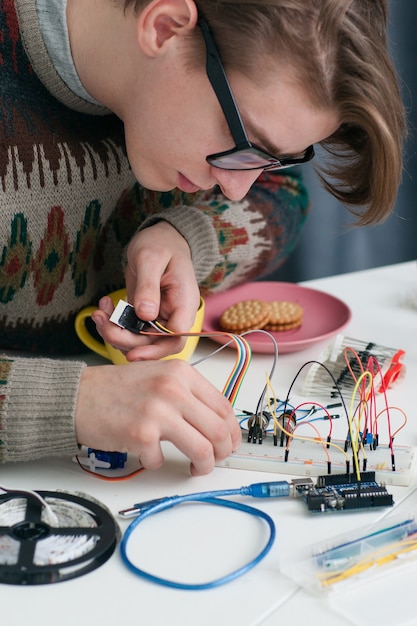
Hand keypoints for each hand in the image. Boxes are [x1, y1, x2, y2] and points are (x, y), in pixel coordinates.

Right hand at [75, 360, 240, 475]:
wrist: (78, 395)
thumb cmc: (116, 389)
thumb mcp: (159, 377)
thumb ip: (188, 395)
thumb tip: (217, 423)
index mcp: (182, 373)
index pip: (224, 407)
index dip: (232, 431)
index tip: (229, 443)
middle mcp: (174, 389)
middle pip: (219, 431)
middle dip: (223, 452)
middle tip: (216, 460)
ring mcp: (158, 411)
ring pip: (203, 450)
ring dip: (203, 466)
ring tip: (195, 467)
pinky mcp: (141, 434)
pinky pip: (163, 461)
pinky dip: (158, 463)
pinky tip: (149, 455)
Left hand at [92, 222, 200, 360]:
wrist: (160, 238)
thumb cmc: (160, 243)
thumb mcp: (151, 258)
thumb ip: (149, 287)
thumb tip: (145, 315)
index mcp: (184, 304)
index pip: (176, 339)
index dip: (155, 351)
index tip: (132, 353)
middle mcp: (173, 315)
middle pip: (154, 345)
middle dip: (125, 340)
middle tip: (102, 322)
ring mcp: (159, 317)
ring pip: (138, 341)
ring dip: (114, 333)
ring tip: (99, 313)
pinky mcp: (144, 316)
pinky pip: (129, 330)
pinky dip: (113, 324)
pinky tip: (104, 307)